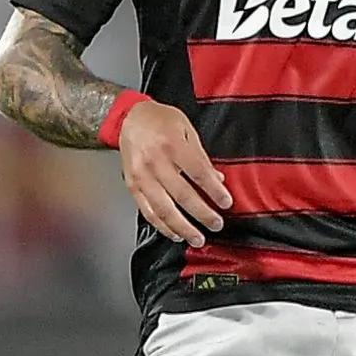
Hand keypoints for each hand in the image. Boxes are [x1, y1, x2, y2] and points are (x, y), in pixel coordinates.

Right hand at [116, 100, 230, 246]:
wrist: (130, 117)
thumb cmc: (159, 120)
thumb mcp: (186, 129)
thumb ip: (201, 156)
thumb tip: (217, 179)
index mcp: (171, 145)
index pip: (197, 172)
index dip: (213, 190)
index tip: (226, 202)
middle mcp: (154, 162)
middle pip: (182, 194)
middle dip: (202, 213)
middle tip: (216, 224)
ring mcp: (141, 176)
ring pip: (163, 209)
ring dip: (182, 227)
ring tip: (197, 238)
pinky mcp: (132, 186)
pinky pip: (147, 211)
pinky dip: (162, 226)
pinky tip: (175, 234)